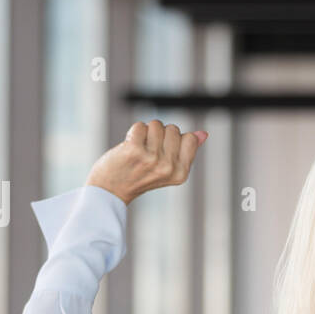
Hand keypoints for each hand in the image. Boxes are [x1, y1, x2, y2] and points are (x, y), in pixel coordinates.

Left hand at [86, 119, 207, 204]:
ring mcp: (152, 159)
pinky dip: (133, 132)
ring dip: (146, 133)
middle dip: (159, 135)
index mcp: (181, 173)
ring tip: (138, 150)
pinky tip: (129, 146)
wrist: (111, 189)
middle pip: (173, 129)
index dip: (175, 140)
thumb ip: (187, 151)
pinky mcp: (135, 150)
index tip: (163, 154)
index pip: (190, 138)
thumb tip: (203, 134)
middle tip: (147, 154)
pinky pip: (140, 126)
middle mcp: (168, 168)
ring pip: (156, 125)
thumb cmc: (140, 176)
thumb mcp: (168, 168)